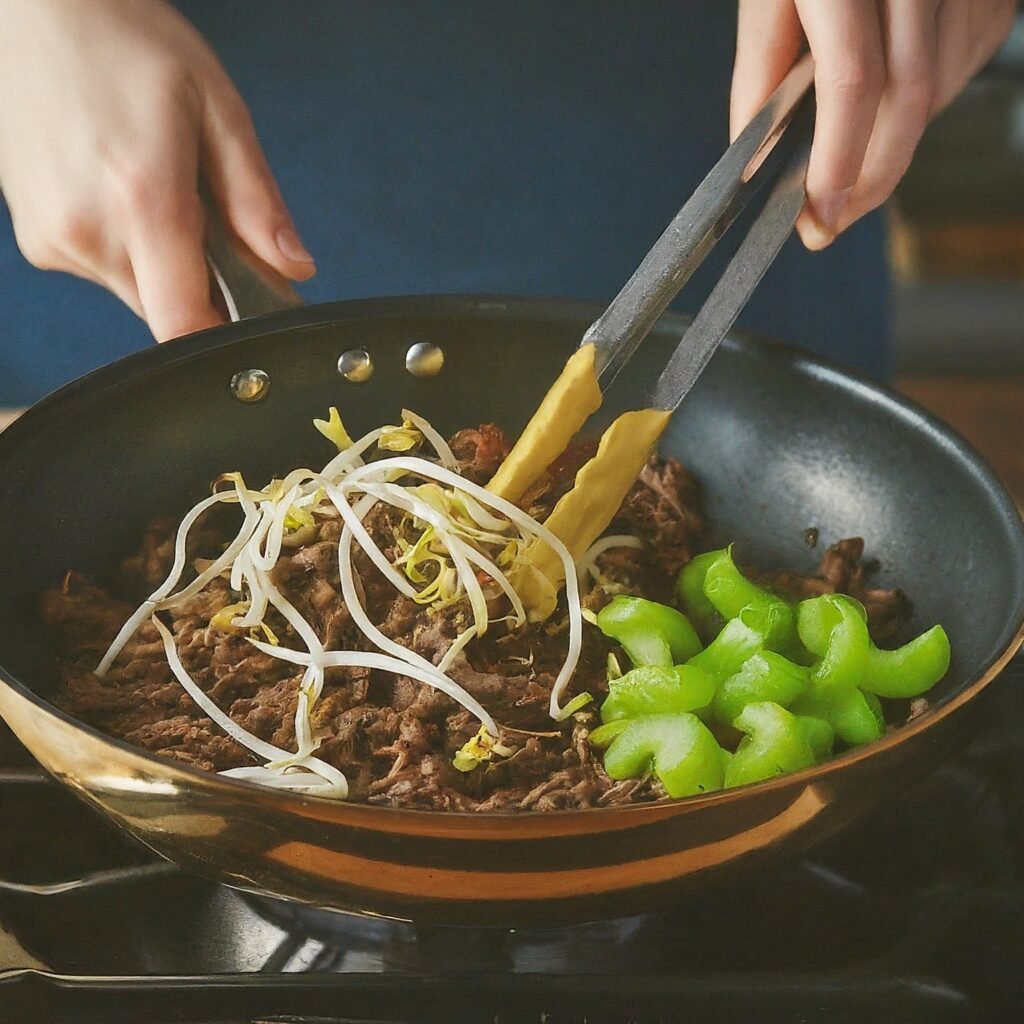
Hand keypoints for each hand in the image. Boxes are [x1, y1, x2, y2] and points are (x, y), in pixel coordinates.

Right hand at [0, 0, 313, 340]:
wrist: (33, 8)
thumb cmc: (123, 41)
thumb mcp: (217, 110)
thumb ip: (257, 202)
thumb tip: (293, 268)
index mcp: (141, 201)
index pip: (184, 325)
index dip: (225, 336)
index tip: (251, 319)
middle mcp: (87, 232)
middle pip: (167, 313)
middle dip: (203, 286)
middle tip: (209, 224)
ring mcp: (54, 240)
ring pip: (137, 294)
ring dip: (164, 265)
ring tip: (158, 190)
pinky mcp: (37, 241)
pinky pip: (104, 271)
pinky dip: (128, 249)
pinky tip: (124, 192)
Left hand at [730, 0, 1016, 249]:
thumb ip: (759, 71)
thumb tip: (754, 154)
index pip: (852, 83)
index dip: (838, 161)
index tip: (819, 215)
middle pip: (910, 97)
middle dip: (872, 176)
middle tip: (835, 217)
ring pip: (940, 87)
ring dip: (896, 140)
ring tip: (855, 150)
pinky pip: (967, 62)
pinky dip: (929, 99)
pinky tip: (896, 99)